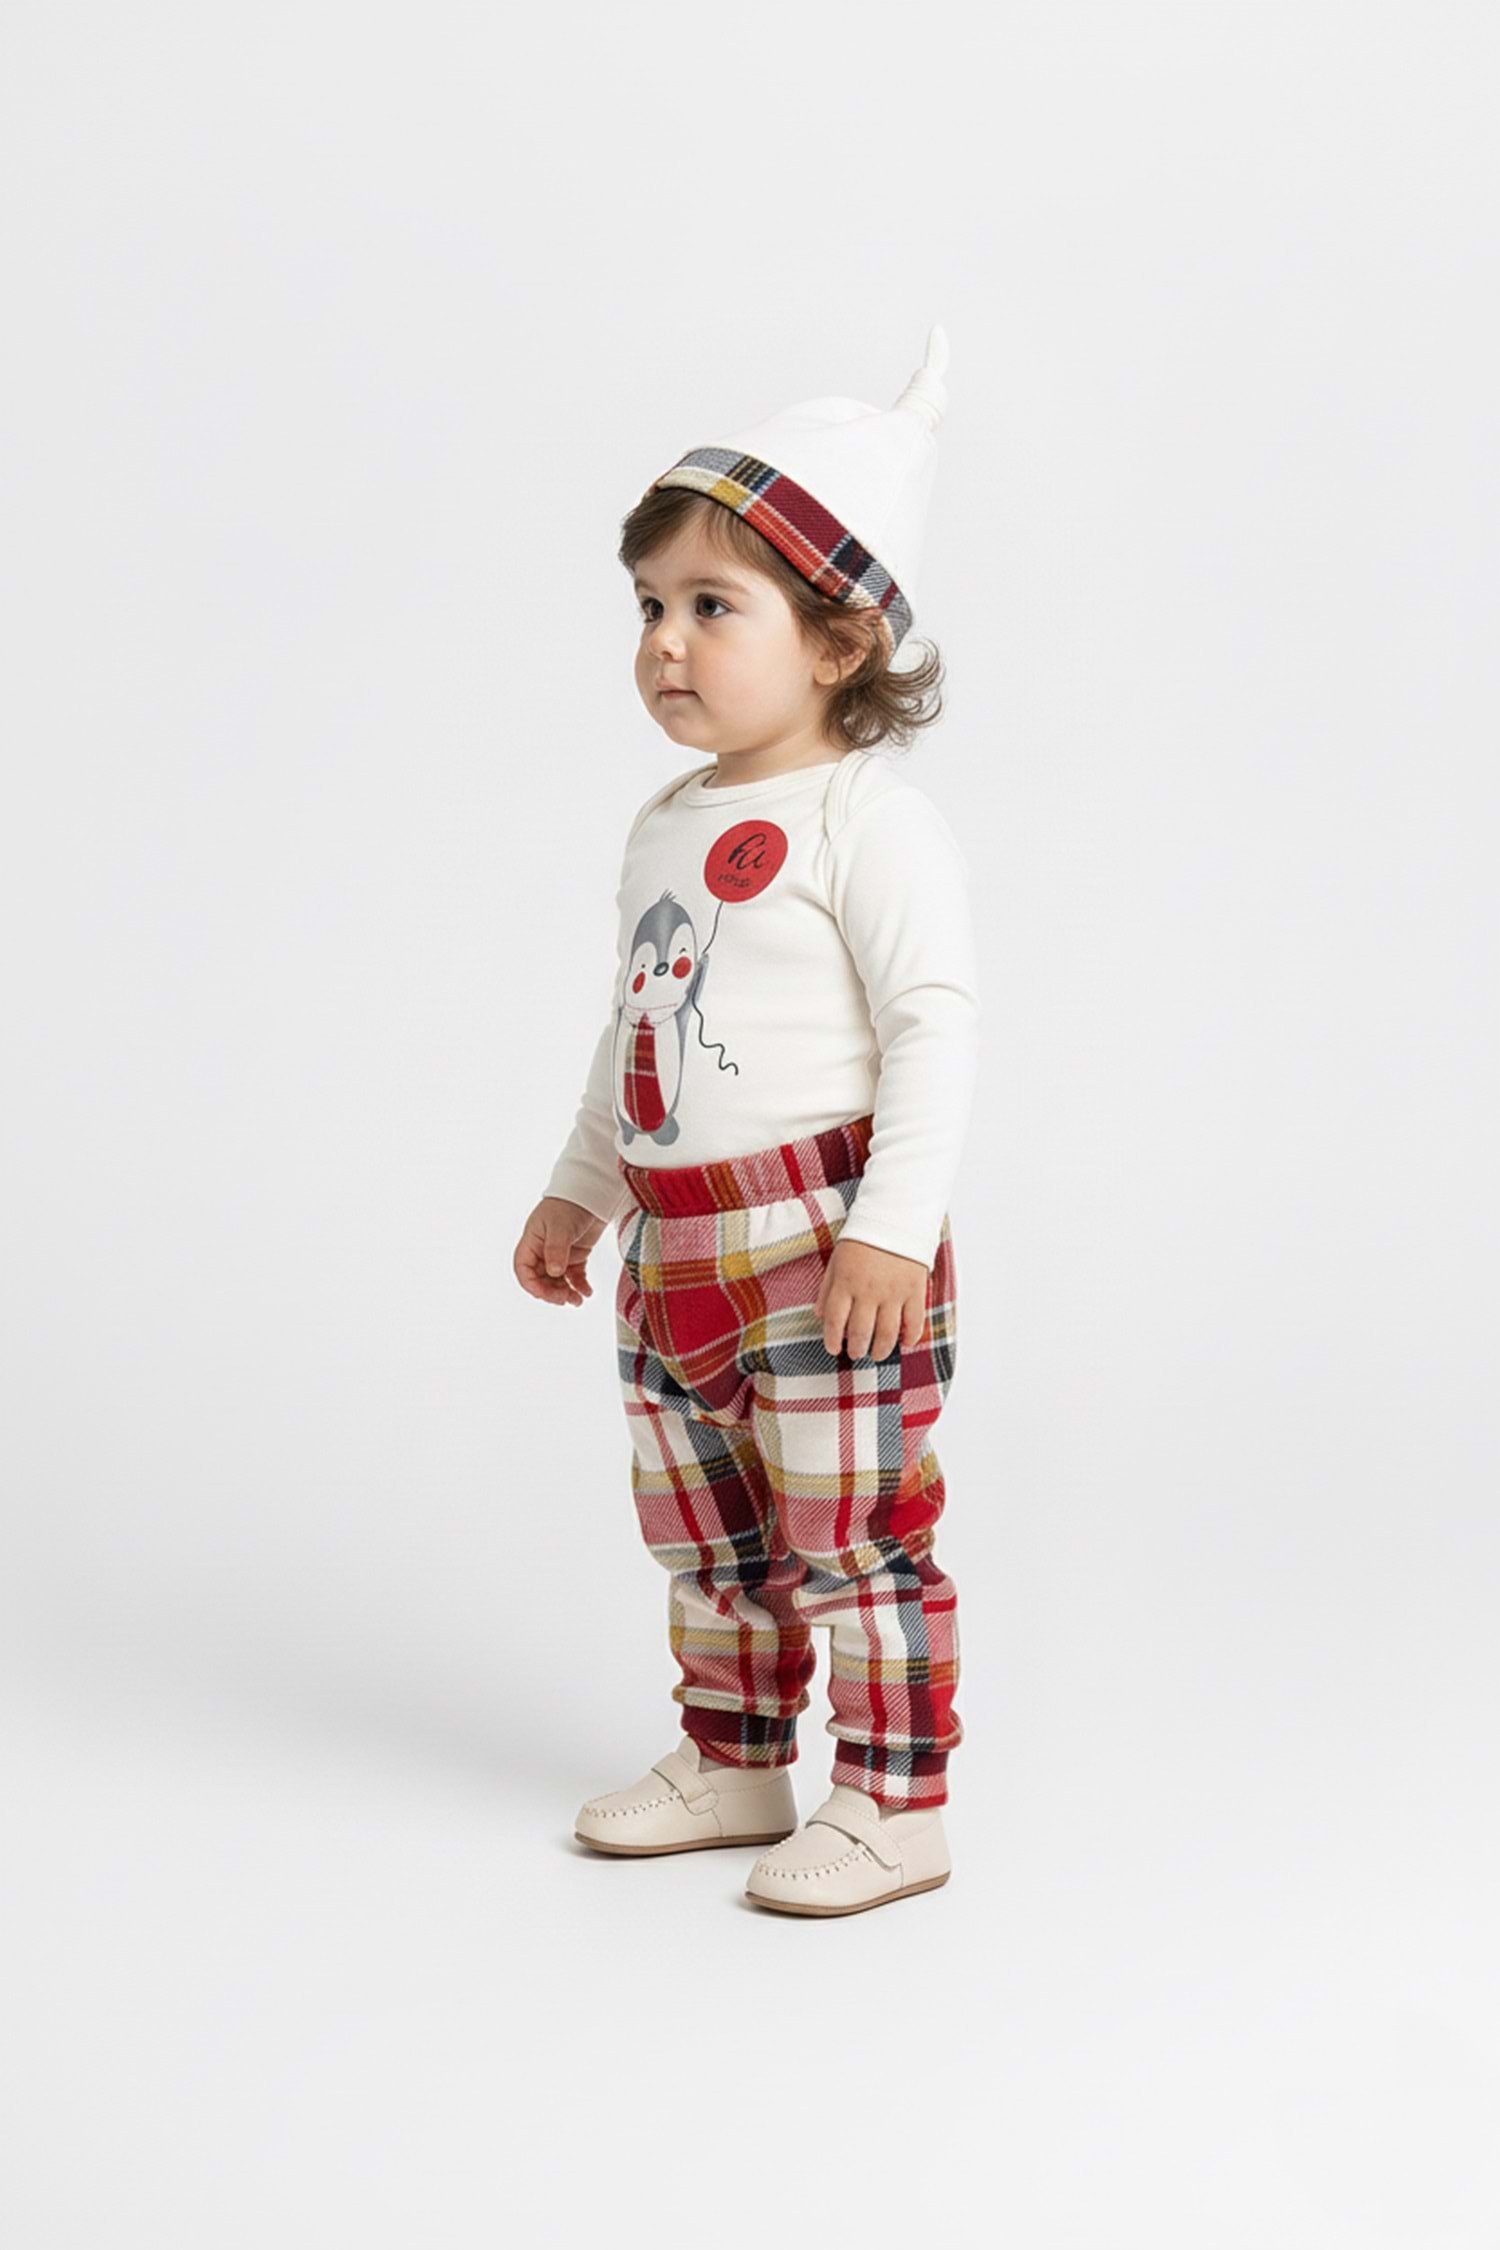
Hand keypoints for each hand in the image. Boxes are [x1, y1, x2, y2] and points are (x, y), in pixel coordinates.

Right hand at [514, 1195, 607, 1307]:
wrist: (591, 1193)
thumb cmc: (569, 1204)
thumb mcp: (560, 1227)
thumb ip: (556, 1250)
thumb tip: (554, 1273)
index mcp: (532, 1243)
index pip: (524, 1270)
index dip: (532, 1286)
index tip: (547, 1295)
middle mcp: (543, 1251)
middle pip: (540, 1280)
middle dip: (551, 1292)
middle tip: (566, 1298)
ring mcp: (559, 1255)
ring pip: (557, 1282)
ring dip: (565, 1293)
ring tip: (578, 1300)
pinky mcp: (576, 1256)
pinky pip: (574, 1276)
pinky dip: (580, 1286)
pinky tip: (587, 1292)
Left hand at [814, 1235, 929, 1359]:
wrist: (896, 1217)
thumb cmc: (863, 1239)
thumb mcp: (837, 1259)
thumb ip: (827, 1288)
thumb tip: (819, 1315)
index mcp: (846, 1282)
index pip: (835, 1321)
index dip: (832, 1340)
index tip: (833, 1349)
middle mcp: (868, 1291)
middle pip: (861, 1332)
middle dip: (857, 1349)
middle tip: (856, 1354)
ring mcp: (893, 1293)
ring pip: (886, 1333)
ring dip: (881, 1350)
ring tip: (878, 1354)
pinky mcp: (914, 1290)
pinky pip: (914, 1322)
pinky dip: (909, 1337)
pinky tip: (905, 1343)